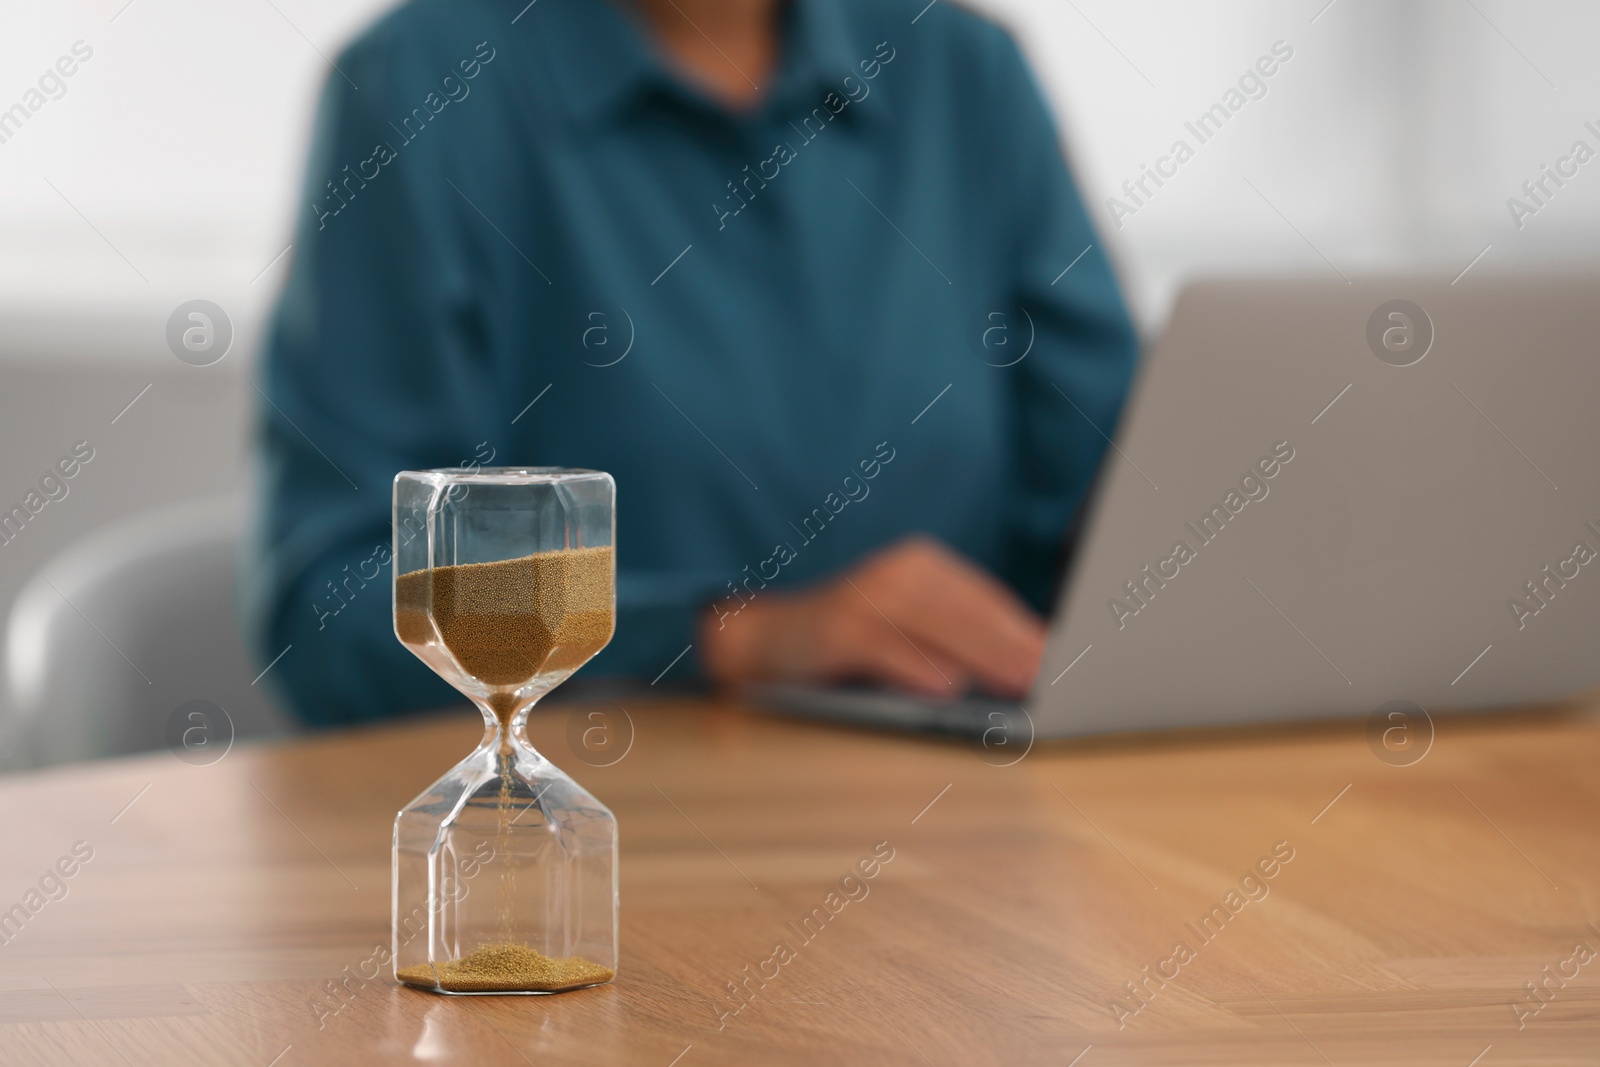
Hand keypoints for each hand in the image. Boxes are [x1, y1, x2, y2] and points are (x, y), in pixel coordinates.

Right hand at [699, 536, 1045, 698]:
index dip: (1025, 628)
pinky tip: (948, 688)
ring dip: (980, 655)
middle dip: (1013, 644)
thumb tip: (1029, 663)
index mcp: (922, 565)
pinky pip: (885, 648)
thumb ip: (958, 636)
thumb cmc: (851, 641)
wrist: (765, 638)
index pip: (985, 598)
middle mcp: (896, 573)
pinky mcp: (836, 628)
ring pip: (935, 628)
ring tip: (1019, 682)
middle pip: (967, 611)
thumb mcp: (909, 629)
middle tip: (1052, 675)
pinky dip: (917, 667)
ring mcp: (865, 597)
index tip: (1064, 657)